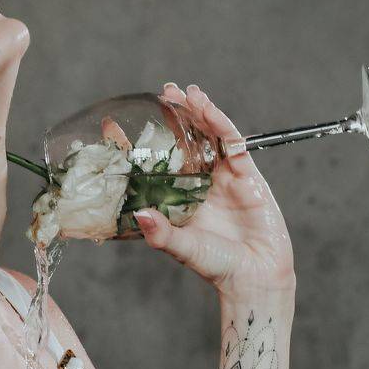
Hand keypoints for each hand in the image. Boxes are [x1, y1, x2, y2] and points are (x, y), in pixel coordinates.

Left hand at [133, 82, 295, 295]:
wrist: (256, 277)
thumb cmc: (217, 266)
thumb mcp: (182, 249)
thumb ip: (161, 233)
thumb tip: (139, 215)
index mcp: (178, 197)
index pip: (154, 164)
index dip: (134, 145)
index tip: (112, 126)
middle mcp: (199, 183)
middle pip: (186, 141)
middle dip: (176, 115)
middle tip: (164, 91)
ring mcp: (224, 178)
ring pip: (210, 137)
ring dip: (200, 112)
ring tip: (187, 92)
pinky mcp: (247, 177)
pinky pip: (234, 145)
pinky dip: (222, 126)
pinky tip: (210, 110)